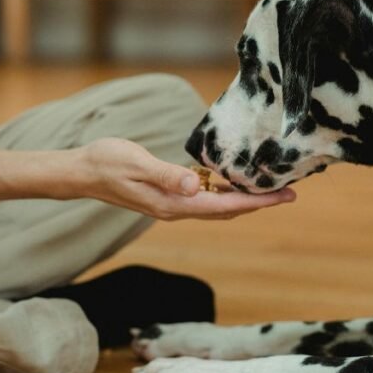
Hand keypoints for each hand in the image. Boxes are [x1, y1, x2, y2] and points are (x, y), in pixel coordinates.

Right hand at [75, 137, 295, 220]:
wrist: (82, 172)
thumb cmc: (108, 162)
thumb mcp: (137, 163)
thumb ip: (166, 175)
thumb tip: (195, 186)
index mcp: (174, 204)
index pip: (225, 206)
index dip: (257, 202)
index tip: (285, 197)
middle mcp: (176, 209)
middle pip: (227, 210)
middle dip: (259, 203)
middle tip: (290, 194)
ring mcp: (172, 205)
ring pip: (217, 207)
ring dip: (244, 200)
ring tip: (269, 190)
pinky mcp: (167, 197)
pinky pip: (204, 200)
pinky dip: (224, 193)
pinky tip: (232, 182)